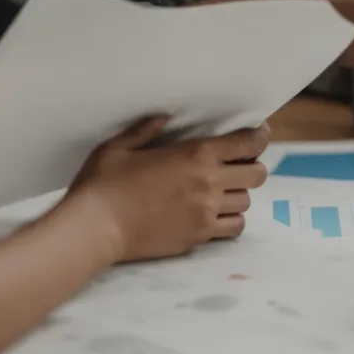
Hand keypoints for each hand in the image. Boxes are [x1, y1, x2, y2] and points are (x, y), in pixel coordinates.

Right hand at [64, 117, 270, 261]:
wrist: (94, 229)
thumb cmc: (102, 184)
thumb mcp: (119, 147)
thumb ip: (145, 130)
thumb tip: (163, 117)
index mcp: (196, 155)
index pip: (249, 143)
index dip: (259, 137)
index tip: (256, 136)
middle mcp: (210, 183)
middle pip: (258, 174)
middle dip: (252, 167)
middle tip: (236, 166)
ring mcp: (207, 212)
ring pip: (246, 202)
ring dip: (238, 194)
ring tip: (221, 193)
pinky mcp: (200, 236)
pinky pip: (234, 228)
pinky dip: (231, 221)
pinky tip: (215, 215)